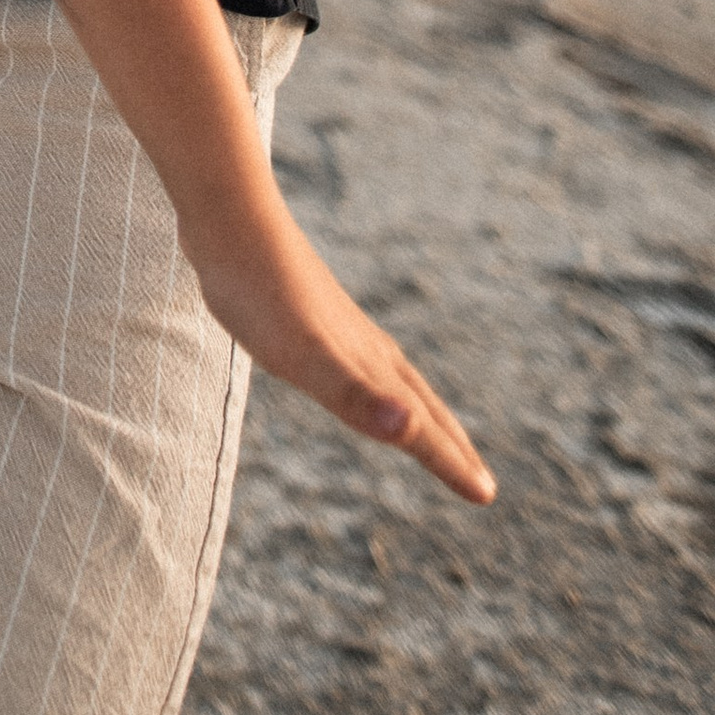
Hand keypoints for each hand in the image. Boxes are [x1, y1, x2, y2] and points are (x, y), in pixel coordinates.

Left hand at [193, 204, 495, 506]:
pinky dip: (373, 379)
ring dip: (417, 411)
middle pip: (421, 403)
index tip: (486, 496)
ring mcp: (338, 326)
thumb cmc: (259, 293)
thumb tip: (410, 428)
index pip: (421, 426)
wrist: (227, 218)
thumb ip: (354, 395)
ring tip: (425, 429)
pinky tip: (355, 372)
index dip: (451, 464)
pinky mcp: (309, 311)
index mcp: (369, 364)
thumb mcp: (303, 356)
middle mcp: (364, 345)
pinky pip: (356, 358)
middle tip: (479, 478)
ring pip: (392, 377)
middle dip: (450, 443)